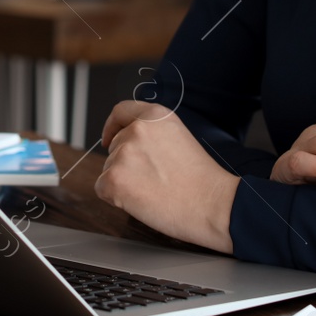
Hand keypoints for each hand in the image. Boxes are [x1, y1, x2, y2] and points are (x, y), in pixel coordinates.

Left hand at [95, 100, 238, 251]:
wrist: (212, 204)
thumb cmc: (202, 180)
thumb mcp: (178, 138)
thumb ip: (152, 134)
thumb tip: (127, 144)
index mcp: (155, 116)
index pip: (120, 111)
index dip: (111, 126)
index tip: (108, 138)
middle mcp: (136, 129)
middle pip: (114, 146)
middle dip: (126, 163)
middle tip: (153, 180)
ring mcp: (123, 153)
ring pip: (109, 169)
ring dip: (124, 182)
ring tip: (154, 191)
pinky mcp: (114, 178)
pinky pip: (102, 188)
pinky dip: (116, 198)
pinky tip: (142, 201)